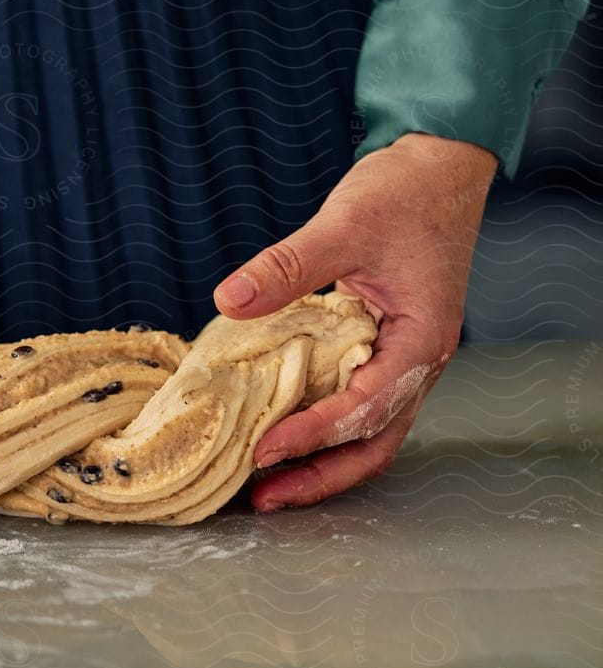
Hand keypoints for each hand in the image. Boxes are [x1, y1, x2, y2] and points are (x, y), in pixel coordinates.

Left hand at [211, 132, 496, 511]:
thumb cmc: (406, 192)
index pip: (367, 406)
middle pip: (374, 443)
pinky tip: (278, 437)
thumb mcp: (345, 223)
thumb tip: (230, 298)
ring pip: (368, 434)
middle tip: (262, 499)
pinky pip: (354, 406)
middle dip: (320, 476)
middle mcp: (418, 361)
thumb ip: (288, 266)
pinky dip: (321, 431)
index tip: (263, 450)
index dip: (314, 434)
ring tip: (266, 487)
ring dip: (320, 464)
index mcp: (422, 339)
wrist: (438, 168)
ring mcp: (402, 361)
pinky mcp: (382, 352)